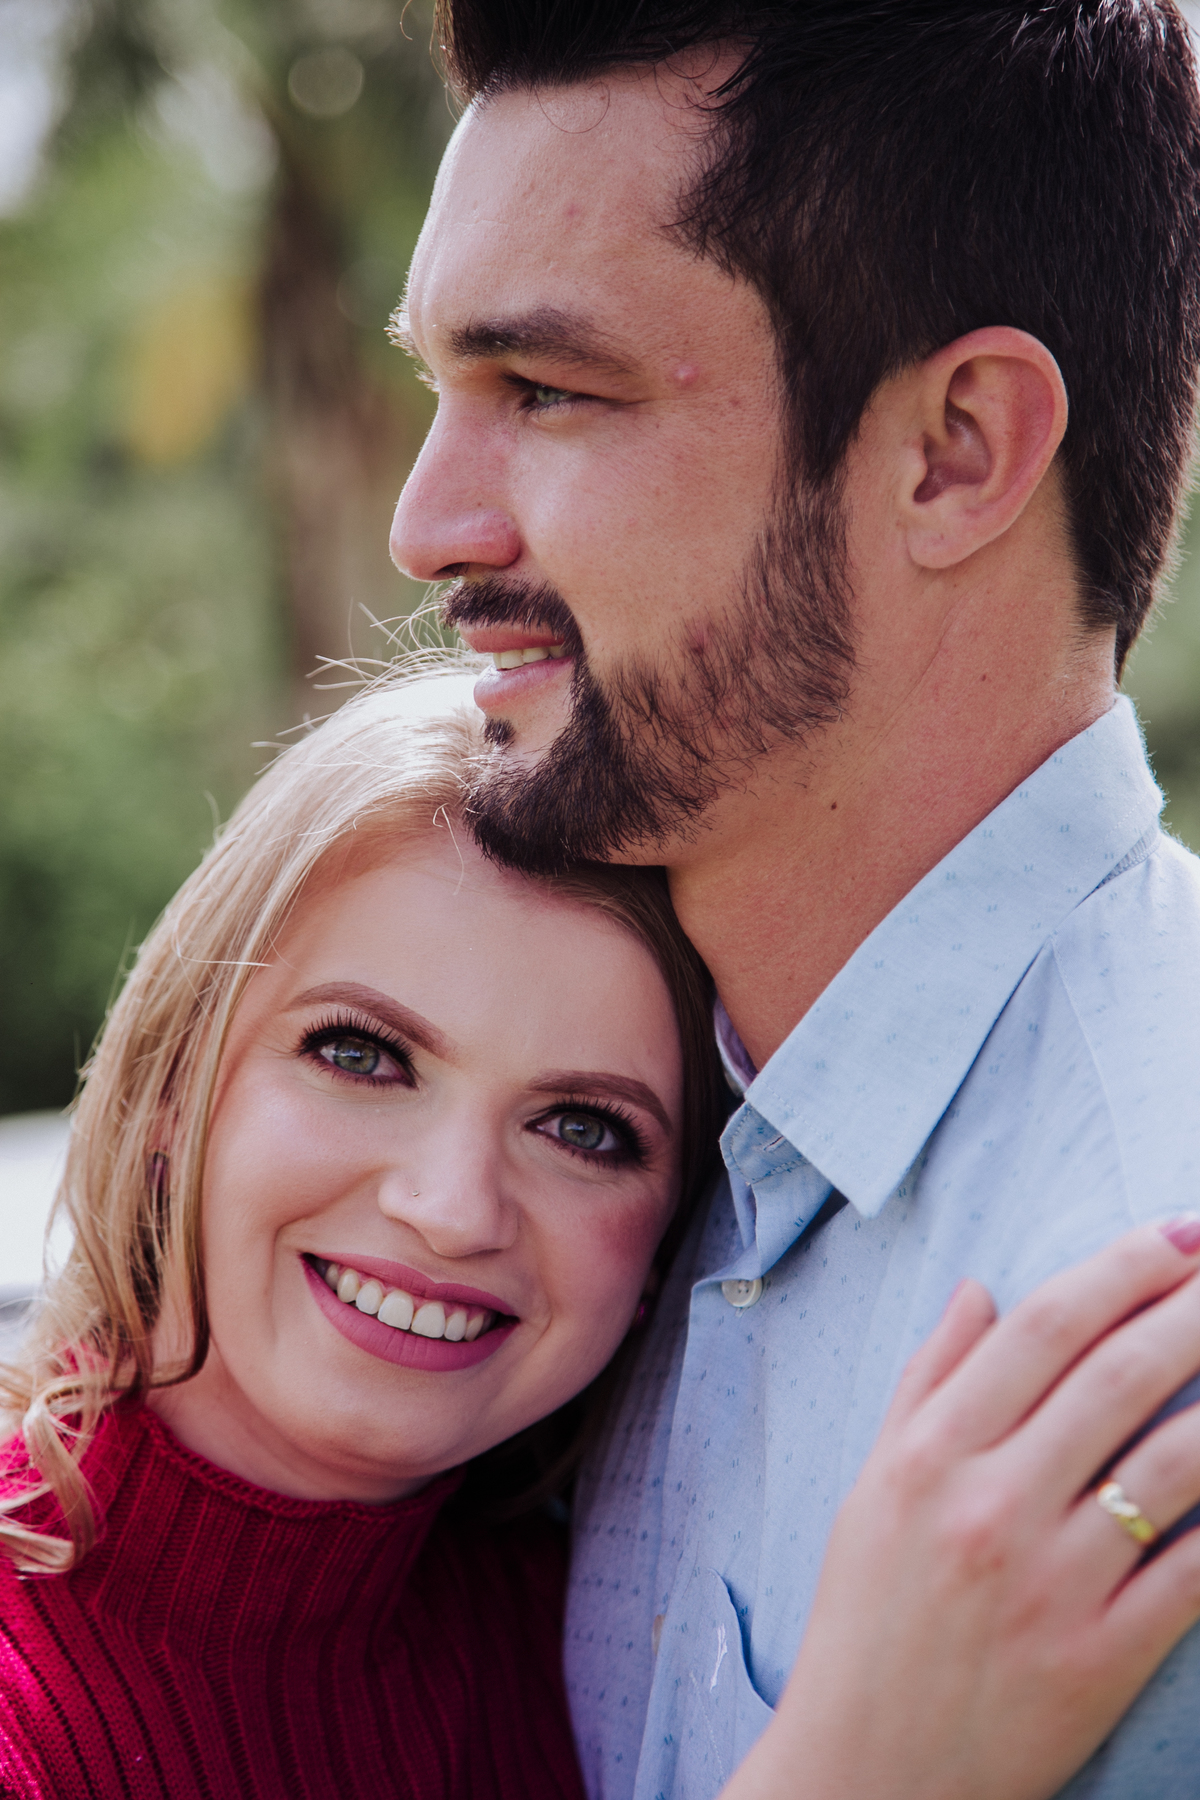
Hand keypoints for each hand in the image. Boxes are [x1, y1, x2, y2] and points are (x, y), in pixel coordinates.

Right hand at [722, 1220, 1199, 1799]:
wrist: (864, 1771)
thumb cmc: (865, 1620)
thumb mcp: (871, 1486)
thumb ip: (927, 1382)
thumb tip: (981, 1289)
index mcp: (929, 1452)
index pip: (1041, 1327)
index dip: (1119, 1268)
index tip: (1174, 1233)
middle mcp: (990, 1503)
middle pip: (1117, 1375)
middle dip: (1192, 1307)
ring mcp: (1050, 1582)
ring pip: (1173, 1461)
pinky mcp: (1100, 1658)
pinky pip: (1195, 1572)